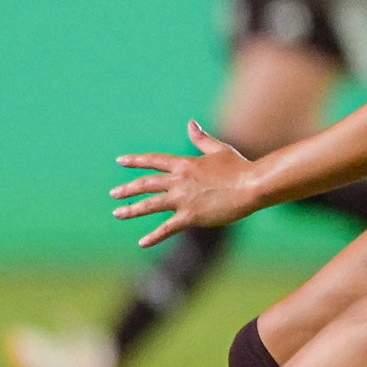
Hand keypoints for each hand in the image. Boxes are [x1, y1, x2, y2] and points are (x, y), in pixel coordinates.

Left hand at [110, 121, 258, 245]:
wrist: (253, 186)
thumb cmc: (240, 167)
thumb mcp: (219, 150)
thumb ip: (201, 139)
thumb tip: (190, 123)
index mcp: (184, 164)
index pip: (153, 161)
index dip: (136, 160)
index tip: (120, 161)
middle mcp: (179, 181)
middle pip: (146, 184)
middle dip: (127, 189)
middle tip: (113, 194)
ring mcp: (182, 200)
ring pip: (149, 205)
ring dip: (131, 210)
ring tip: (117, 213)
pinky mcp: (190, 217)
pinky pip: (166, 228)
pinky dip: (154, 236)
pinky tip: (142, 243)